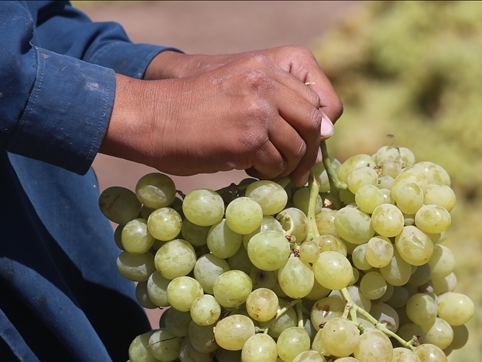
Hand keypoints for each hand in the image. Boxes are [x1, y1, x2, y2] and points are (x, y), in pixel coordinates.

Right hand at [102, 50, 341, 182]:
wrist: (152, 118)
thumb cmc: (195, 110)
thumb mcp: (238, 89)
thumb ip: (278, 102)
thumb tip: (328, 131)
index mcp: (264, 67)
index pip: (314, 99)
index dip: (316, 126)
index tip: (307, 143)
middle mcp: (265, 84)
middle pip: (314, 123)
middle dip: (309, 150)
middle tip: (297, 168)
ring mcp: (258, 111)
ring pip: (297, 148)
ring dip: (286, 165)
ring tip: (266, 166)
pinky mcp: (248, 139)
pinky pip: (276, 165)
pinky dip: (266, 173)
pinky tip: (249, 168)